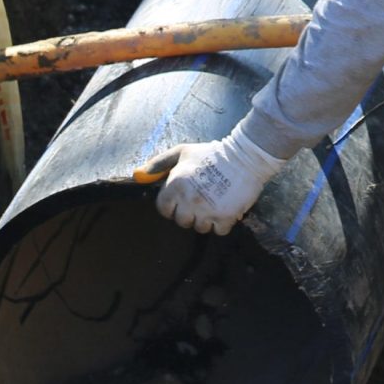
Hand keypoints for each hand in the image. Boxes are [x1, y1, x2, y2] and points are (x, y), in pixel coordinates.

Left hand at [142, 132, 287, 234]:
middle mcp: (189, 200)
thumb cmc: (211, 154)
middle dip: (189, 213)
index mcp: (175, 185)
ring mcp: (207, 210)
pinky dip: (221, 224)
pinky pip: (218, 231)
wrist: (245, 156)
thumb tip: (138, 175)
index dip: (172, 205)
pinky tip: (225, 209)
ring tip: (214, 204)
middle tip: (200, 200)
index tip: (182, 200)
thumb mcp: (182, 152)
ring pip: (199, 228)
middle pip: (181, 221)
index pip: (164, 209)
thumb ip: (159, 164)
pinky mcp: (225, 217)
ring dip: (205, 219)